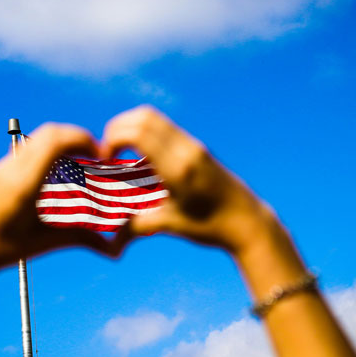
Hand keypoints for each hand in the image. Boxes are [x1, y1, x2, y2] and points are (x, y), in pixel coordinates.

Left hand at [0, 123, 114, 291]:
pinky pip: (29, 149)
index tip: (100, 153)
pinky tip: (57, 175)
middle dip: (77, 137)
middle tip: (94, 155)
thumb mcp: (43, 242)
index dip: (82, 139)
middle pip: (49, 132)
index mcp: (24, 182)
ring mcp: (3, 167)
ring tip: (79, 164)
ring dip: (62, 143)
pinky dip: (49, 152)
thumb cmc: (0, 250)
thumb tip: (112, 249)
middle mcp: (12, 168)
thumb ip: (80, 239)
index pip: (55, 141)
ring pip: (38, 139)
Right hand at [101, 105, 274, 254]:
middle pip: (144, 116)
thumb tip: (112, 239)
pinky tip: (142, 157)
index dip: (114, 137)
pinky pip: (165, 128)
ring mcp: (194, 146)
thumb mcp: (172, 226)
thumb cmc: (211, 227)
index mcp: (178, 168)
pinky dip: (146, 132)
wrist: (248, 222)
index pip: (139, 132)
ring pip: (154, 118)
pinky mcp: (198, 147)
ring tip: (122, 151)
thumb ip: (139, 226)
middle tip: (109, 151)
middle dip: (118, 128)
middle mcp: (186, 150)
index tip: (106, 157)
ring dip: (132, 127)